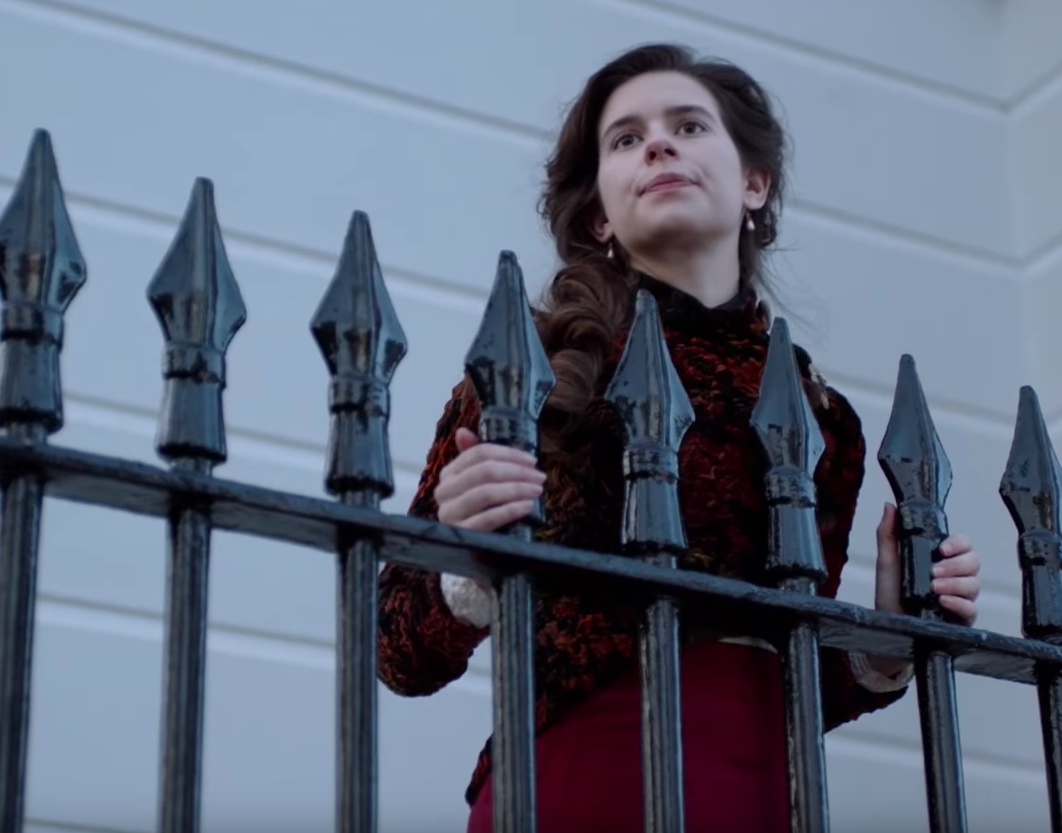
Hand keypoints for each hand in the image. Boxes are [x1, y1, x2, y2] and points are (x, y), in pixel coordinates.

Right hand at [435, 428, 544, 531]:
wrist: (474, 550)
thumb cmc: (481, 511)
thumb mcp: (479, 483)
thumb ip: (475, 458)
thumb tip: (463, 432)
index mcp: (449, 474)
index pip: (478, 453)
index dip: (508, 454)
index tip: (532, 461)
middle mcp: (444, 492)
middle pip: (484, 471)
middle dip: (517, 472)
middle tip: (539, 477)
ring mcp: (450, 514)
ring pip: (486, 493)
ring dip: (516, 489)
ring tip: (536, 491)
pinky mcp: (460, 534)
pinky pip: (487, 519)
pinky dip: (510, 510)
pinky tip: (526, 506)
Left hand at [874, 502, 980, 624]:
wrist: (888, 625)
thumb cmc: (890, 594)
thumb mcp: (887, 562)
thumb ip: (888, 534)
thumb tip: (890, 505)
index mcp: (940, 559)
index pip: (963, 544)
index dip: (958, 543)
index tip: (942, 549)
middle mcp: (954, 576)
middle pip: (974, 561)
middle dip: (956, 565)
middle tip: (934, 572)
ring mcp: (960, 596)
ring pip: (975, 584)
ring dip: (955, 583)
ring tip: (934, 588)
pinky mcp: (962, 618)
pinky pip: (972, 608)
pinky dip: (959, 602)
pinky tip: (943, 601)